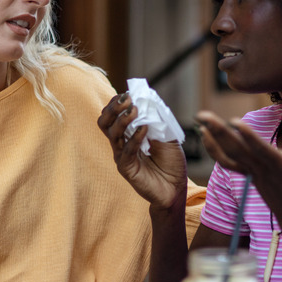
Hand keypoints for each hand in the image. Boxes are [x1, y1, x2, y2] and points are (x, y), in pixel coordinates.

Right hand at [98, 93, 186, 209]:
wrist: (176, 188)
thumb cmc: (171, 162)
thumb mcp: (167, 136)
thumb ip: (157, 121)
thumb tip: (148, 101)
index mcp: (128, 133)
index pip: (114, 115)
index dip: (117, 103)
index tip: (128, 93)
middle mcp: (121, 143)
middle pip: (105, 122)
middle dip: (113, 108)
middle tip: (125, 98)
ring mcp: (122, 155)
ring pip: (112, 134)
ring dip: (123, 119)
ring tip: (134, 110)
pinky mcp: (126, 168)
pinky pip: (126, 150)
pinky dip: (135, 137)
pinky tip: (144, 128)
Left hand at [195, 110, 281, 239]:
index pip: (263, 152)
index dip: (250, 138)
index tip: (236, 122)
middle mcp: (264, 171)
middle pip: (239, 150)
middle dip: (221, 132)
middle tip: (203, 114)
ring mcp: (255, 174)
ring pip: (231, 154)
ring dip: (214, 136)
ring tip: (200, 118)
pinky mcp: (251, 176)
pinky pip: (229, 162)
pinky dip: (216, 149)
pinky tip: (206, 135)